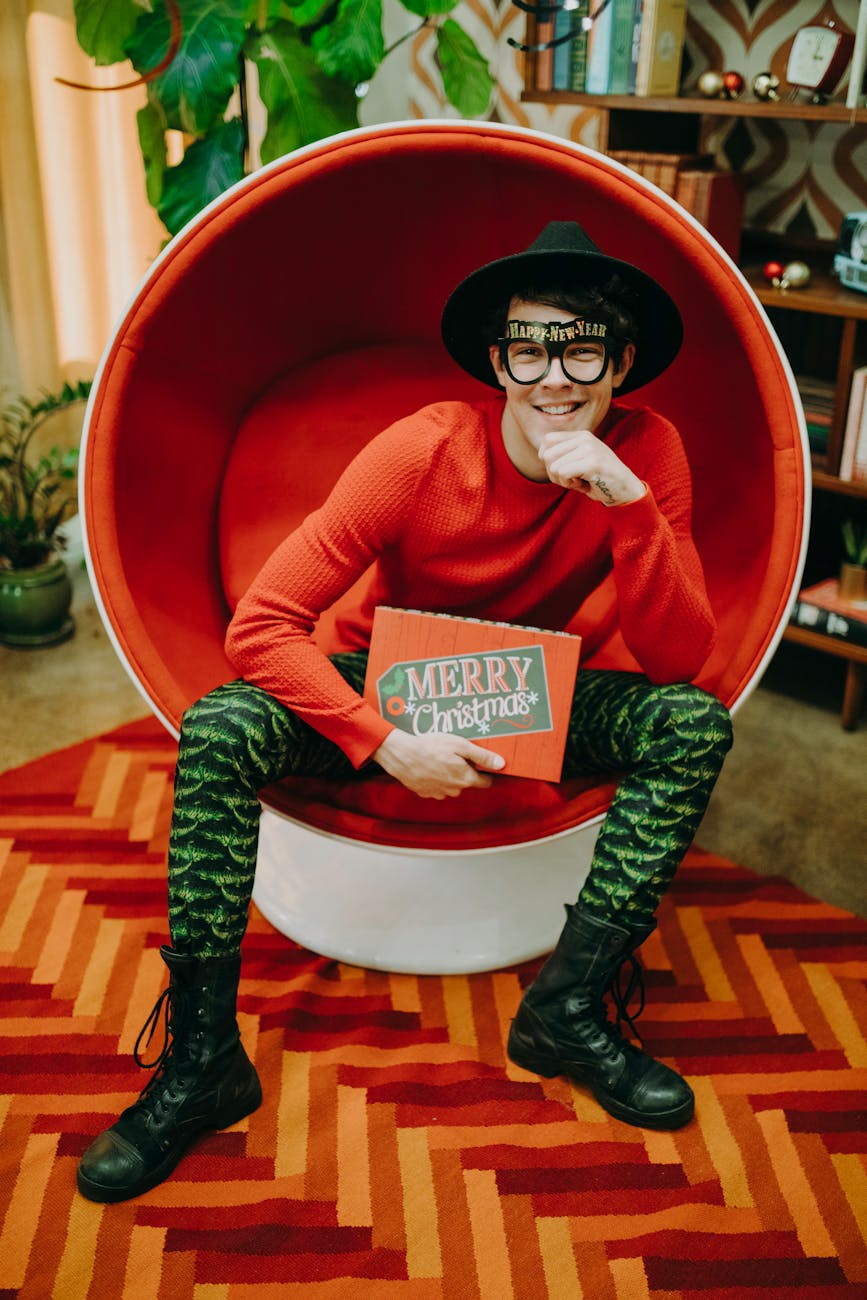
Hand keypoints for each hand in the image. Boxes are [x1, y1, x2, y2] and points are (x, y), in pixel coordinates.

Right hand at [372, 729, 504, 798]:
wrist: (401, 754)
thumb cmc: (431, 746)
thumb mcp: (460, 745)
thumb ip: (482, 756)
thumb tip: (501, 764)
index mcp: (465, 779)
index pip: (485, 782)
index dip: (486, 772)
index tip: (480, 762)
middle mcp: (454, 790)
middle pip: (467, 782)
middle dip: (464, 770)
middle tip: (454, 754)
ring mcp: (438, 793)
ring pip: (451, 785)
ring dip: (449, 775)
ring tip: (439, 758)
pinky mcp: (425, 793)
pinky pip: (436, 787)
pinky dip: (435, 778)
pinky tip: (429, 766)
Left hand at [538, 429, 644, 505]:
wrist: (625, 490)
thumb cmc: (599, 479)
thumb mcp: (581, 461)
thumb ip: (564, 455)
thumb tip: (542, 455)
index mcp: (581, 435)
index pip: (547, 440)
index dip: (547, 459)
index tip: (563, 469)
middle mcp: (584, 438)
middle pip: (547, 455)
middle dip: (554, 473)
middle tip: (571, 479)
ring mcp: (589, 449)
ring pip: (553, 467)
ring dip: (563, 481)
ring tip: (580, 481)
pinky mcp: (592, 462)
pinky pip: (563, 474)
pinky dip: (570, 484)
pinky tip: (584, 484)